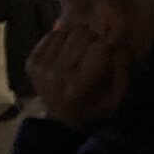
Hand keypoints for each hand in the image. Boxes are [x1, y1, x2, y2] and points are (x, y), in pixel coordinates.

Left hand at [24, 14, 134, 131]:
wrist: (61, 123)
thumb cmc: (93, 111)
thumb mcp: (115, 100)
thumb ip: (122, 73)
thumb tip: (120, 46)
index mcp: (78, 86)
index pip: (100, 47)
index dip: (109, 44)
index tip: (111, 49)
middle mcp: (56, 74)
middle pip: (82, 33)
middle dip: (94, 37)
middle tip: (97, 47)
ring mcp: (41, 67)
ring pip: (66, 30)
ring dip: (77, 36)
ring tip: (82, 48)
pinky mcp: (31, 62)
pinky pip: (51, 35)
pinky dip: (62, 38)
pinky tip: (67, 50)